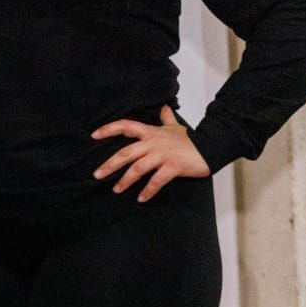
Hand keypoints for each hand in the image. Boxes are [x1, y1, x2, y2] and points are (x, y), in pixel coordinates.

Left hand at [91, 105, 210, 201]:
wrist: (211, 147)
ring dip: (125, 181)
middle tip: (97, 175)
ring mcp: (163, 155)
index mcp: (151, 132)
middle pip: (125, 153)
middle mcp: (153, 143)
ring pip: (138, 168)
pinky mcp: (173, 167)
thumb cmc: (191, 139)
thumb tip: (164, 107)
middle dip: (110, 165)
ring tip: (116, 190)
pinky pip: (156, 181)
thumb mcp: (176, 127)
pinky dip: (148, 190)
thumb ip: (166, 118)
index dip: (109, 129)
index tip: (94, 135)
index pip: (125, 126)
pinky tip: (141, 198)